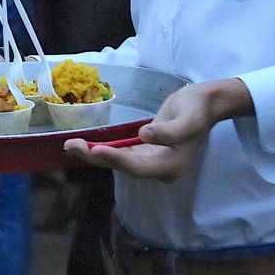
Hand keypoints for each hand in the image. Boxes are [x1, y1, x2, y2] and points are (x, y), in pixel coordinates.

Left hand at [63, 77, 252, 181]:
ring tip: (70, 145)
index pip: (138, 166)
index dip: (116, 160)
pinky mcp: (144, 153)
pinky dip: (102, 150)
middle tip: (71, 146)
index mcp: (172, 165)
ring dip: (94, 155)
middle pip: (124, 168)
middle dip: (96, 158)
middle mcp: (159, 169)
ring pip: (118, 162)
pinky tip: (83, 144)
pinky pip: (120, 154)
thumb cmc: (197, 109)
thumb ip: (171, 131)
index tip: (96, 150)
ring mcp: (151, 162)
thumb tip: (145, 136)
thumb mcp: (189, 117)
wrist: (204, 105)